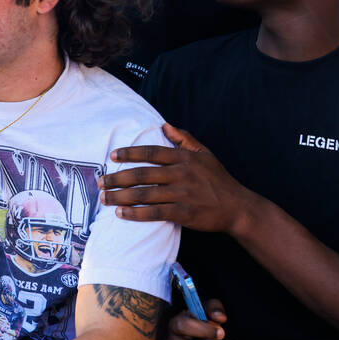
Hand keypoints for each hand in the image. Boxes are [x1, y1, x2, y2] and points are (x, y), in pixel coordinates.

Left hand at [100, 123, 253, 233]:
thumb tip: (165, 125)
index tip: (112, 156)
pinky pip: (154, 213)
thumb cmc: (219, 180)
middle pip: (141, 174)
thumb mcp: (205, 154)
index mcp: (183, 158)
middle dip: (117, 178)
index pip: (150, 152)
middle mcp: (180, 174)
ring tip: (105, 198)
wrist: (237, 207)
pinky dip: (135, 214)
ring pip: (144, 194)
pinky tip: (121, 214)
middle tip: (101, 182)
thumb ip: (185, 139)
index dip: (129, 153)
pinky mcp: (183, 213)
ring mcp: (182, 194)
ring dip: (120, 196)